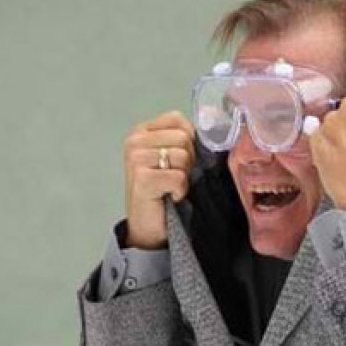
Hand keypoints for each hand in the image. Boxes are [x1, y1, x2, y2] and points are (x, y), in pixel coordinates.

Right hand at [124, 111, 195, 247]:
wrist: (147, 227)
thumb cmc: (162, 193)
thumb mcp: (171, 160)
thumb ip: (182, 141)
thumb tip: (210, 128)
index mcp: (141, 132)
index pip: (178, 119)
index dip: (189, 141)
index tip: (179, 162)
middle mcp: (135, 141)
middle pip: (183, 137)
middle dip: (187, 161)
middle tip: (174, 178)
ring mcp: (136, 159)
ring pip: (183, 156)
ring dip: (184, 177)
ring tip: (170, 187)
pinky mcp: (143, 179)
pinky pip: (179, 177)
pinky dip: (180, 191)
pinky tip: (169, 197)